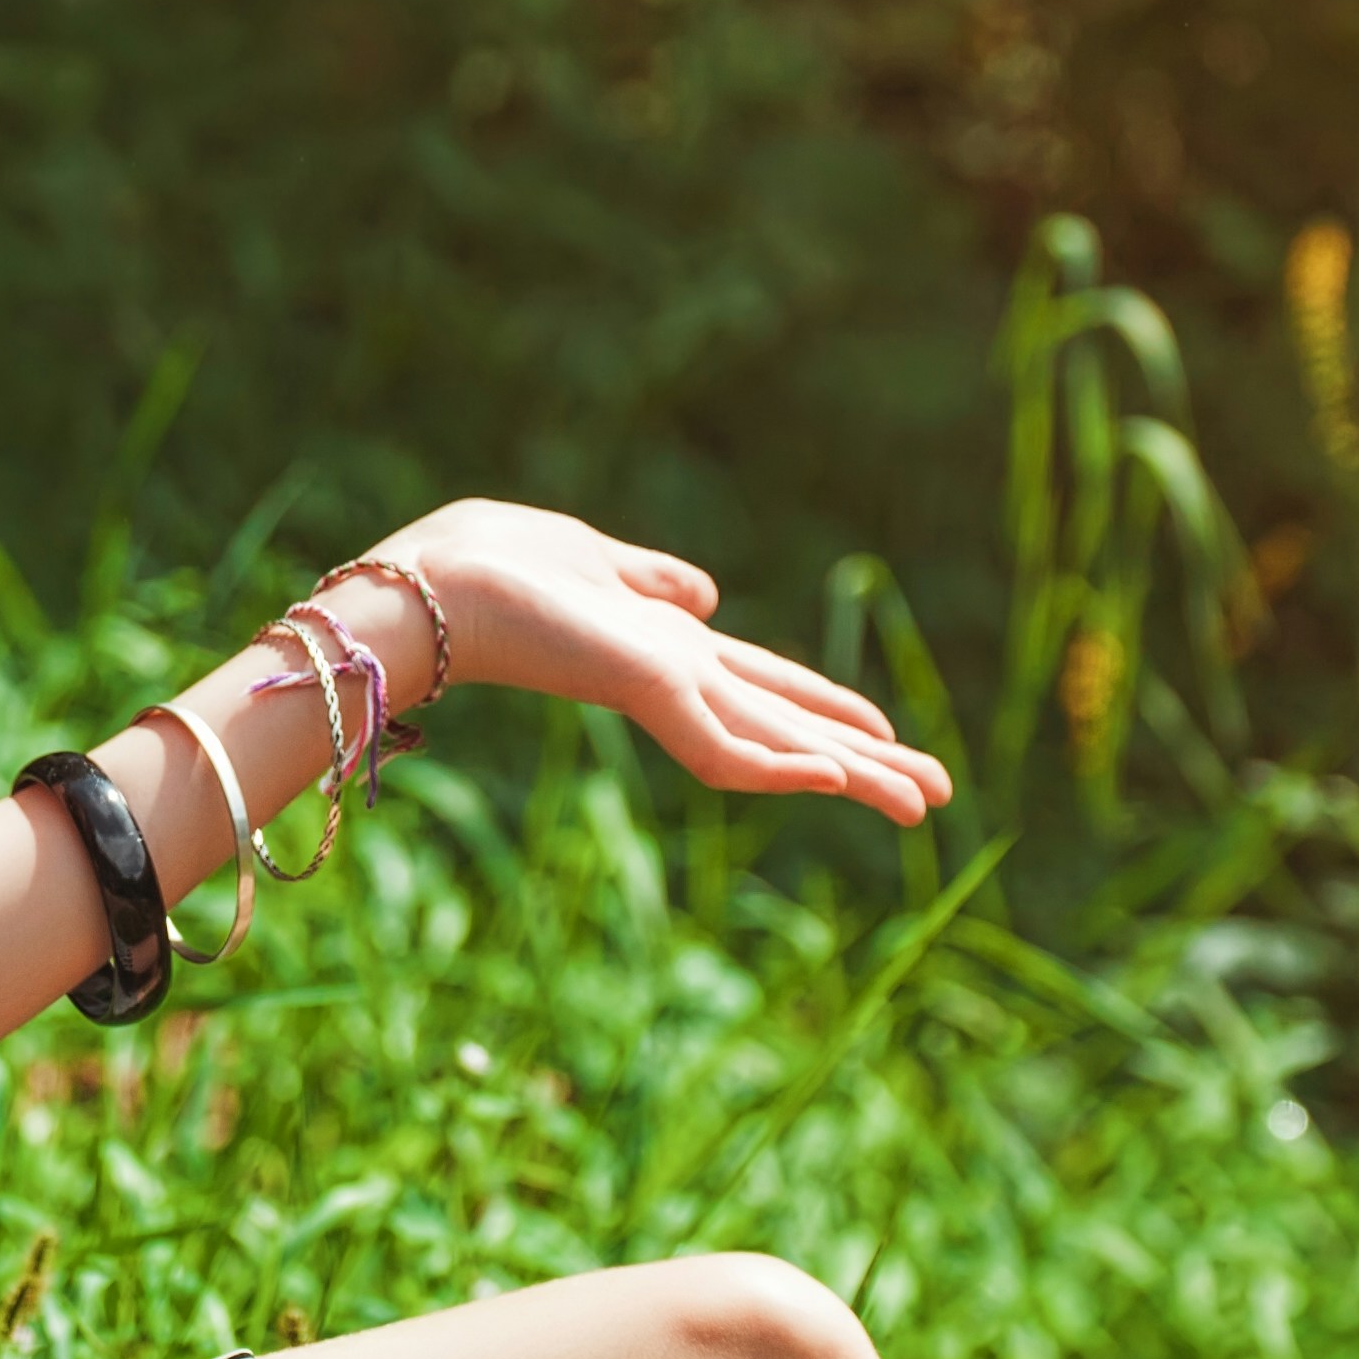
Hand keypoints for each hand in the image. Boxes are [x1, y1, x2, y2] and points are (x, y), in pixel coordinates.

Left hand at [367, 503, 950, 823]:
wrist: (423, 586)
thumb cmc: (480, 565)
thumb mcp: (587, 556)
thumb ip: (650, 581)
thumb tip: (707, 594)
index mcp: (663, 645)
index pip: (762, 685)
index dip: (825, 711)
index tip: (885, 736)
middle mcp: (673, 673)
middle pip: (788, 722)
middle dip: (864, 759)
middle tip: (936, 799)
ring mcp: (660, 685)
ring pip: (774, 741)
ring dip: (850, 772)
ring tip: (918, 803)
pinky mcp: (643, 685)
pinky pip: (724, 742)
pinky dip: (781, 763)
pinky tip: (836, 779)